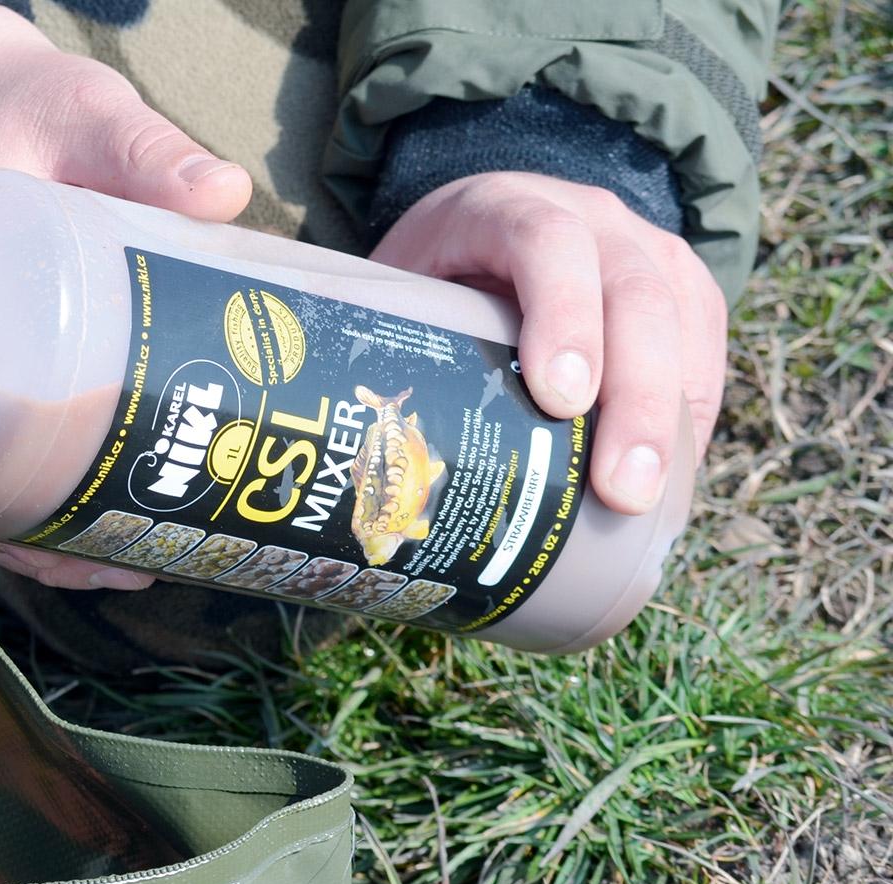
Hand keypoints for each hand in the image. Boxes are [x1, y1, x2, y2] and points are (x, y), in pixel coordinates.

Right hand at [0, 7, 252, 590]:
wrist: (15, 114)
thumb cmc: (41, 115)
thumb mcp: (86, 119)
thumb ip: (146, 151)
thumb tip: (222, 192)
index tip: (25, 532)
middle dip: (38, 541)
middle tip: (123, 568)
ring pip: (2, 485)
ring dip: (64, 540)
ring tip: (141, 569)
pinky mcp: (23, 384)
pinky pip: (36, 460)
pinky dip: (79, 503)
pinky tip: (140, 530)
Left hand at [372, 171, 723, 515]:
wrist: (486, 223)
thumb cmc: (430, 276)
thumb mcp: (397, 289)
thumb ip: (384, 346)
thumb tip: (353, 465)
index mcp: (504, 206)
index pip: (545, 242)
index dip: (562, 315)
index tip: (560, 399)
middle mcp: (589, 216)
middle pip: (631, 294)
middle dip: (632, 399)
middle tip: (619, 490)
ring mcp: (643, 244)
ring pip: (680, 320)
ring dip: (670, 418)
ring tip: (645, 503)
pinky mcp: (680, 284)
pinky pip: (704, 347)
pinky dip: (689, 416)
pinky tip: (670, 477)